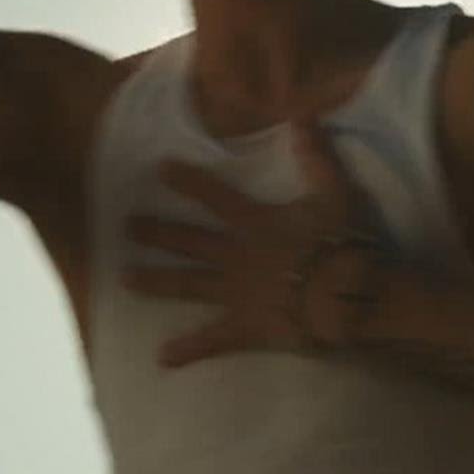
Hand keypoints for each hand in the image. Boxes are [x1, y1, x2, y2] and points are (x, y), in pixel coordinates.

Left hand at [122, 118, 390, 368]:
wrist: (350, 297)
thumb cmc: (345, 244)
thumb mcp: (335, 194)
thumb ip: (316, 156)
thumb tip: (302, 114)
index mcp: (255, 224)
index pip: (214, 197)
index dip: (187, 181)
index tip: (159, 168)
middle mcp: (235, 256)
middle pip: (187, 241)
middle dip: (155, 232)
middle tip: (124, 226)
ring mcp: (235, 294)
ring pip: (186, 285)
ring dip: (155, 281)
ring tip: (123, 279)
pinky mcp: (244, 328)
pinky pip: (212, 341)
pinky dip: (188, 350)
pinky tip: (162, 358)